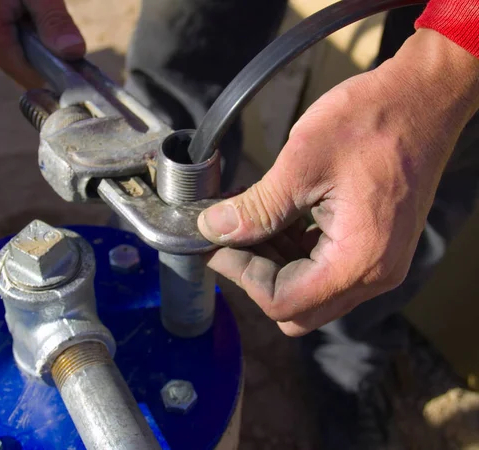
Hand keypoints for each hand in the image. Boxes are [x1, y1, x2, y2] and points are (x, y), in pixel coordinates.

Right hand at [0, 0, 84, 88]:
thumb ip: (54, 21)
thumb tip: (74, 52)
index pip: (29, 76)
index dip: (55, 72)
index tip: (76, 61)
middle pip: (21, 65)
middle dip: (41, 49)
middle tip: (46, 14)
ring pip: (12, 52)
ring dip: (29, 37)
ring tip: (31, 6)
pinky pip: (1, 38)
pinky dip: (17, 29)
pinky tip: (20, 7)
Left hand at [198, 29, 478, 336]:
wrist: (424, 97)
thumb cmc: (372, 121)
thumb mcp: (302, 163)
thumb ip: (256, 208)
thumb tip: (212, 229)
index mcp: (358, 261)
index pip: (283, 302)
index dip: (241, 276)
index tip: (216, 242)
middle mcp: (374, 275)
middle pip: (297, 310)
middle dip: (256, 276)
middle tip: (231, 235)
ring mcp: (378, 263)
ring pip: (310, 292)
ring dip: (274, 264)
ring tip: (250, 219)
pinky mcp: (375, 247)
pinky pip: (326, 270)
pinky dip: (294, 252)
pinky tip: (276, 217)